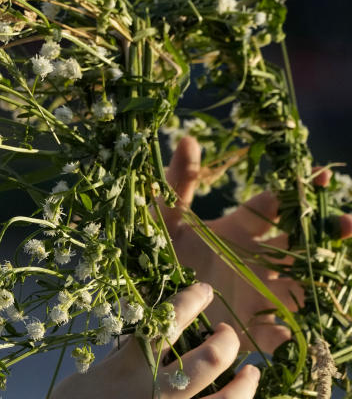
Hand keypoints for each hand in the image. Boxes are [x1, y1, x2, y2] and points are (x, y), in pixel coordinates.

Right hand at [52, 284, 258, 398]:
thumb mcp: (89, 374)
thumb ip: (116, 356)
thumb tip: (132, 336)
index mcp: (132, 366)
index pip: (169, 322)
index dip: (191, 301)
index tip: (204, 290)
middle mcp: (159, 390)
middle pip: (211, 358)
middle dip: (226, 340)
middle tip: (225, 332)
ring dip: (247, 382)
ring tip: (252, 371)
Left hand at [161, 136, 351, 352]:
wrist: (142, 300)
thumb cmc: (153, 253)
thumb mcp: (163, 217)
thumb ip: (178, 182)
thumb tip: (188, 139)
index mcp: (237, 230)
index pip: (274, 207)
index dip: (297, 190)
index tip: (321, 174)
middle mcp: (254, 261)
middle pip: (300, 246)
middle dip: (326, 233)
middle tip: (348, 222)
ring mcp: (255, 295)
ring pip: (301, 287)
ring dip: (321, 281)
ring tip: (342, 267)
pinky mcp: (248, 329)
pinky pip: (279, 334)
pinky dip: (293, 332)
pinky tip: (301, 327)